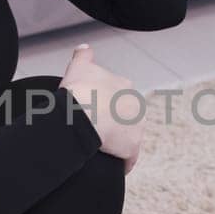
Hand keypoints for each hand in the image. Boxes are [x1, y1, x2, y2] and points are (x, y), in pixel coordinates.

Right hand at [58, 43, 141, 174]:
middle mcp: (135, 105)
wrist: (81, 116)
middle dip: (112, 123)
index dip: (104, 104)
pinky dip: (121, 163)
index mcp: (124, 85)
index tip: (91, 110)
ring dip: (116, 143)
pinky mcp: (133, 148)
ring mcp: (136, 127)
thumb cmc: (78, 92)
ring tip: (99, 149)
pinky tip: (110, 165)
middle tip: (93, 130)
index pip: (117, 96)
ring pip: (127, 137)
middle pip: (124, 116)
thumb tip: (84, 48)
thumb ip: (83, 55)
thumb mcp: (78, 67)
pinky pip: (128, 159)